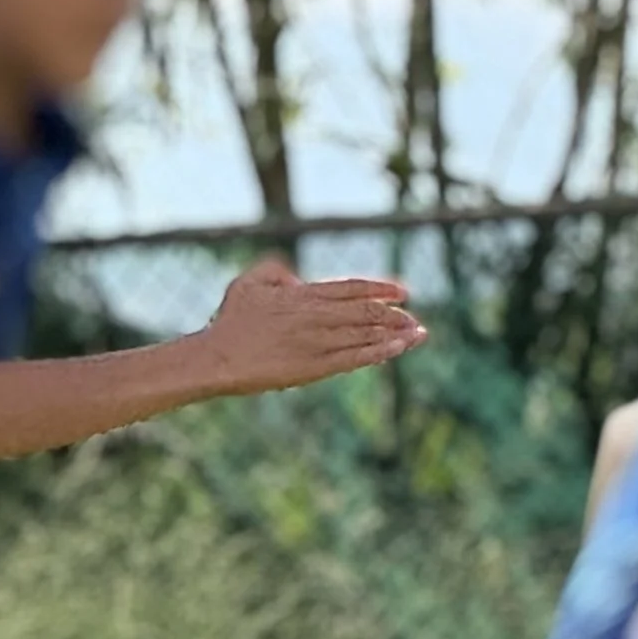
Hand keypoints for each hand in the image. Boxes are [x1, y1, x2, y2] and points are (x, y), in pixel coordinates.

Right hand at [203, 256, 425, 393]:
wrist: (220, 358)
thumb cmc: (231, 321)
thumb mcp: (249, 282)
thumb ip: (276, 271)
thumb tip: (297, 278)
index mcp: (303, 295)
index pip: (351, 288)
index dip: (380, 289)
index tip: (403, 292)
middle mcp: (316, 316)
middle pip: (366, 311)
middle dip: (395, 314)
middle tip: (414, 317)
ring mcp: (318, 343)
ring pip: (366, 334)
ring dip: (395, 333)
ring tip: (417, 333)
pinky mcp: (316, 368)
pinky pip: (356, 358)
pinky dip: (379, 352)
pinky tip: (397, 349)